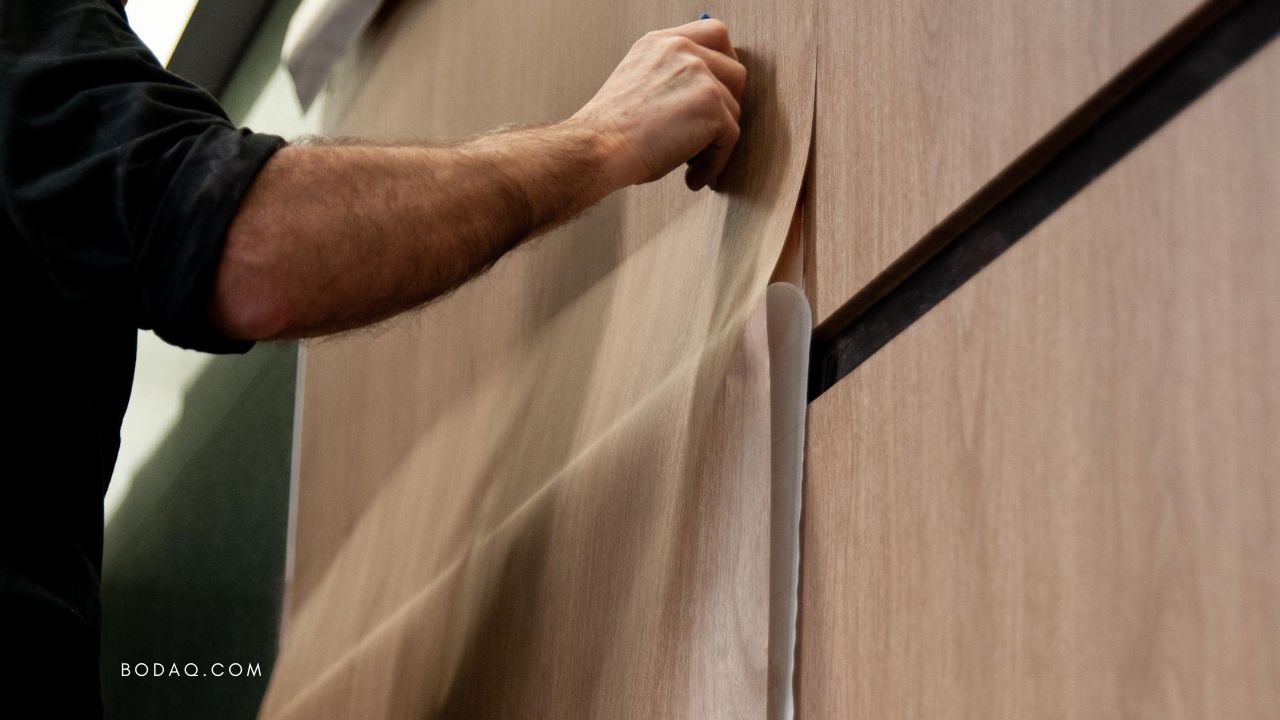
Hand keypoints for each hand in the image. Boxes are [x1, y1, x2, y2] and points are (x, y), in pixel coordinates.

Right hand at [572, 19, 746, 190]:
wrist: (597, 147)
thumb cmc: (610, 131)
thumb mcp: (639, 83)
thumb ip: (671, 77)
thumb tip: (707, 98)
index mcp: (662, 42)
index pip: (714, 33)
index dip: (725, 64)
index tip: (721, 92)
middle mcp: (683, 51)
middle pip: (735, 72)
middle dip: (728, 107)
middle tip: (710, 135)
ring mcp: (700, 75)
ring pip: (734, 110)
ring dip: (717, 142)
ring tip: (692, 165)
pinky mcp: (712, 105)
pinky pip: (730, 138)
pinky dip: (715, 164)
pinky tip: (692, 178)